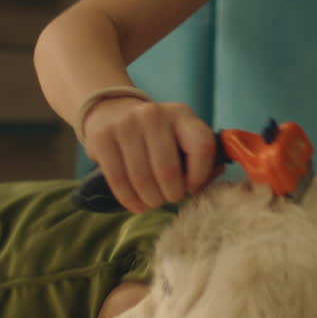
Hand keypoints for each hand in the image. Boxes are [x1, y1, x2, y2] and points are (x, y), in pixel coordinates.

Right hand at [80, 99, 219, 212]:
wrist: (114, 113)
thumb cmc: (157, 136)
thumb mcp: (182, 136)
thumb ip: (200, 157)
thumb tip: (213, 177)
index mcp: (182, 114)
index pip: (201, 147)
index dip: (200, 176)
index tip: (192, 188)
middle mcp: (154, 114)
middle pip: (169, 170)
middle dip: (172, 194)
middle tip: (170, 198)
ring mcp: (126, 124)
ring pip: (143, 179)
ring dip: (151, 200)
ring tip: (154, 201)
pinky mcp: (103, 137)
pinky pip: (118, 179)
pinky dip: (129, 199)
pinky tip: (137, 204)